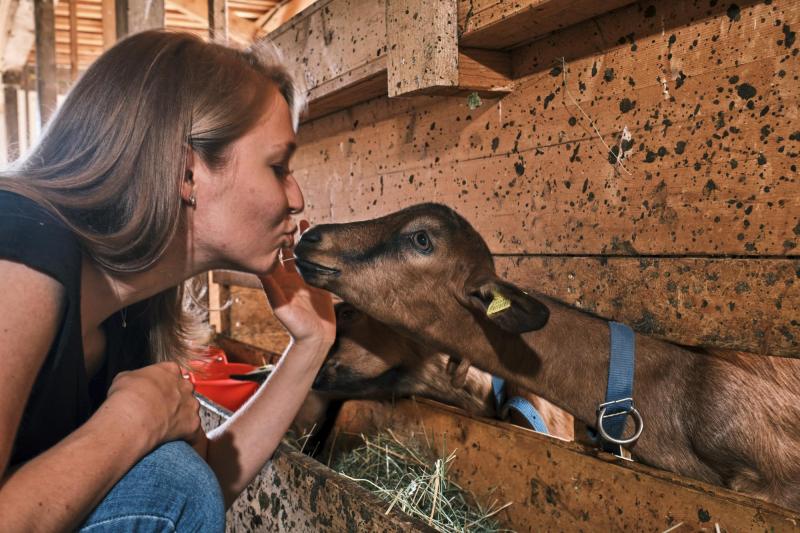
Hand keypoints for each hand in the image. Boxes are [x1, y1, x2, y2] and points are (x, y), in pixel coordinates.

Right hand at [105, 362, 200, 448]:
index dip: (163, 384)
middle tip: (159, 409)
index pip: (172, 373)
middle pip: (184, 391)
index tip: (155, 391)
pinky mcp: (192, 424)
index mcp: (170, 370)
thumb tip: (133, 384)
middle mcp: (184, 386)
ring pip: (191, 410)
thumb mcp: (125, 378)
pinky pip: (194, 431)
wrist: (133, 418)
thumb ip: (136, 379)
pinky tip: (178, 442)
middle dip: (174, 399)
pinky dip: (188, 436)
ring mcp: (191, 405)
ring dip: (181, 417)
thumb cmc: (127, 398)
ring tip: (164, 426)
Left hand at [259, 220, 335, 345]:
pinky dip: (316, 249)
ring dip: (301, 238)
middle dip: (287, 234)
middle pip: (286, 251)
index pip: (272, 256)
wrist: (316, 338)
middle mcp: (289, 277)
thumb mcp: (281, 307)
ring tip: (302, 220)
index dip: (274, 240)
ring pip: (301, 253)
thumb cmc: (296, 327)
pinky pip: (316, 261)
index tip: (276, 224)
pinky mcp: (317, 281)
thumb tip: (261, 270)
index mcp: (277, 281)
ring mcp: (303, 278)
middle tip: (290, 216)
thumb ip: (272, 290)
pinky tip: (318, 237)